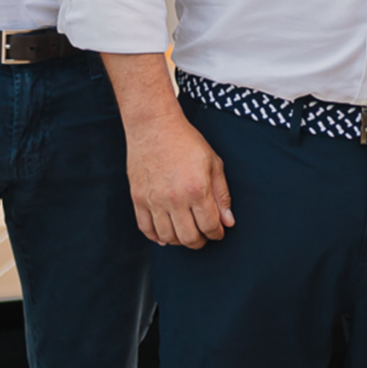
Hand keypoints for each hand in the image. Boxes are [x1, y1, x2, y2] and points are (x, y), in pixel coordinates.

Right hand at [124, 110, 233, 248]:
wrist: (154, 126)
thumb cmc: (186, 141)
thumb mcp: (213, 163)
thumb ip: (222, 194)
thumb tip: (228, 221)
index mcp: (197, 190)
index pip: (210, 226)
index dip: (217, 233)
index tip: (218, 232)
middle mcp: (175, 199)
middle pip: (189, 238)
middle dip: (200, 241)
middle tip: (203, 236)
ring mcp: (154, 200)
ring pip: (168, 237)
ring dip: (179, 240)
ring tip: (185, 232)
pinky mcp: (138, 199)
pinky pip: (146, 228)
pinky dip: (156, 236)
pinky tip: (164, 233)